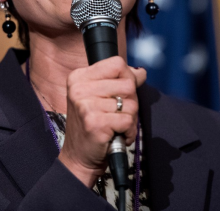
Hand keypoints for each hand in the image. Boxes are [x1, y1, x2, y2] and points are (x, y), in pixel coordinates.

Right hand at [57, 56, 145, 187]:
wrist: (79, 157)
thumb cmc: (92, 125)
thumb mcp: (99, 96)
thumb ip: (118, 81)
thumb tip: (140, 72)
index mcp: (79, 77)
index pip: (117, 63)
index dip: (127, 77)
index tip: (121, 93)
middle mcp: (79, 88)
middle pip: (127, 84)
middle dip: (131, 101)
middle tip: (117, 114)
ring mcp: (85, 105)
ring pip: (131, 103)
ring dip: (130, 118)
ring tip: (115, 125)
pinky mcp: (95, 122)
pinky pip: (128, 120)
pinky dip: (128, 131)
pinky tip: (117, 135)